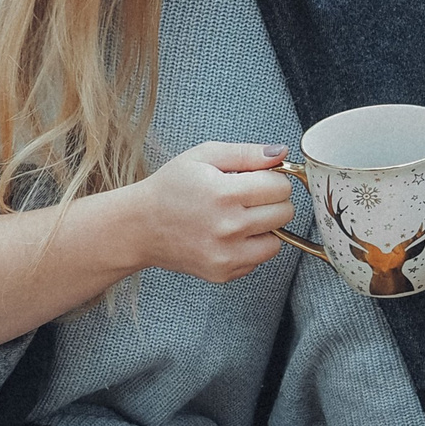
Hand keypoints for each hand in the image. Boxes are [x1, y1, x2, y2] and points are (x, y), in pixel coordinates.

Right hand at [132, 142, 298, 282]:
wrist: (140, 227)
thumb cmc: (170, 188)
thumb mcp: (203, 156)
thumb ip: (247, 153)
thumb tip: (282, 153)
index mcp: (224, 193)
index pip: (280, 186)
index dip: (273, 178)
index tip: (259, 178)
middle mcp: (228, 227)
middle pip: (284, 212)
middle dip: (273, 200)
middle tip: (249, 196)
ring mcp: (227, 254)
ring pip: (278, 239)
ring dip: (266, 226)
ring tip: (241, 216)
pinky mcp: (224, 272)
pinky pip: (259, 258)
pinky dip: (251, 246)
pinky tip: (230, 235)